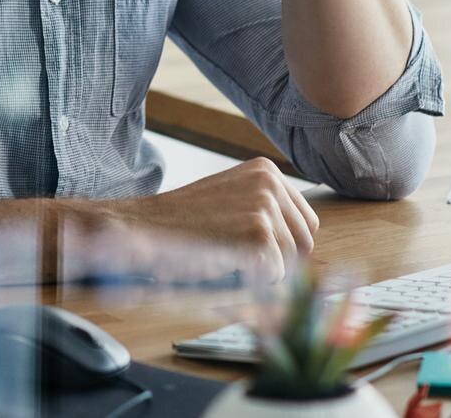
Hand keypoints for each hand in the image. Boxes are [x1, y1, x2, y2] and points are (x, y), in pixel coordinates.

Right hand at [137, 158, 318, 283]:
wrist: (143, 228)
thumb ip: (267, 211)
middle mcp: (269, 182)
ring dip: (262, 270)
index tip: (254, 247)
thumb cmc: (184, 223)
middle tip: (236, 254)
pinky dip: (251, 280)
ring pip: (291, 262)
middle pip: (305, 243)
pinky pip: (275, 275)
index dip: (285, 245)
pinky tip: (223, 262)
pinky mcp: (258, 234)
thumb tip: (303, 247)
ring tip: (226, 254)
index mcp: (266, 170)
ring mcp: (264, 207)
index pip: (306, 222)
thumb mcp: (232, 201)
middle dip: (278, 260)